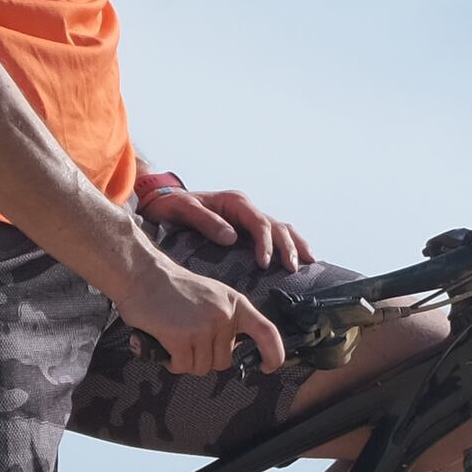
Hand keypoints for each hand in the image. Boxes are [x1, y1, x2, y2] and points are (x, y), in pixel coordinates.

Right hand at [114, 244, 286, 378]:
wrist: (142, 274)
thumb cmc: (174, 289)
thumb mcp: (213, 296)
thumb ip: (227, 319)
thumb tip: (235, 350)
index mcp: (236, 304)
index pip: (266, 332)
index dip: (273, 354)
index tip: (267, 367)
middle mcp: (224, 315)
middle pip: (224, 361)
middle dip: (205, 358)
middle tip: (187, 338)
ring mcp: (203, 326)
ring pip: (202, 367)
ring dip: (185, 361)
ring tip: (174, 338)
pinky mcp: (181, 337)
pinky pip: (182, 366)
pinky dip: (171, 362)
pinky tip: (164, 344)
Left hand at [139, 181, 308, 271]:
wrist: (163, 202)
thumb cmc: (172, 206)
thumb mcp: (184, 210)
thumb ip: (206, 221)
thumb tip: (231, 237)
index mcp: (235, 203)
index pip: (259, 223)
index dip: (266, 243)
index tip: (265, 264)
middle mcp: (246, 209)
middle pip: (277, 226)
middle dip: (288, 246)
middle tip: (293, 269)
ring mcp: (248, 218)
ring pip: (281, 228)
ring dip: (295, 244)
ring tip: (308, 262)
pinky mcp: (247, 229)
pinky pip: (273, 235)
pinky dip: (289, 245)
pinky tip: (299, 259)